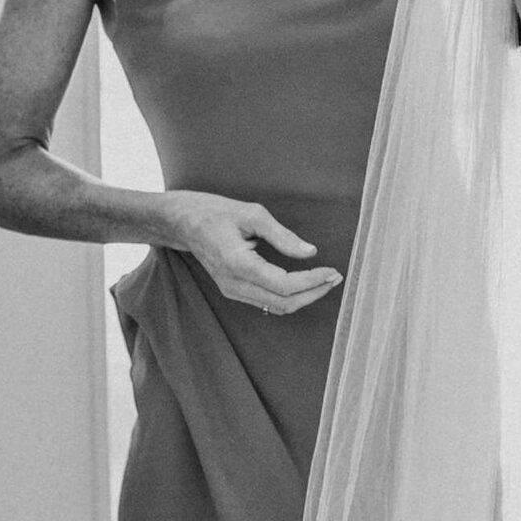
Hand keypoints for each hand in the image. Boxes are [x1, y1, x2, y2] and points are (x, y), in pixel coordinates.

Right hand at [161, 190, 342, 313]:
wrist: (184, 223)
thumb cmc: (217, 212)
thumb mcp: (252, 214)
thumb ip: (282, 235)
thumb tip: (310, 252)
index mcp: (238, 264)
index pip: (283, 285)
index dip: (311, 281)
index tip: (332, 271)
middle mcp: (234, 284)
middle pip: (282, 303)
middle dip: (313, 293)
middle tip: (335, 277)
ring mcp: (232, 291)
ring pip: (275, 307)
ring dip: (304, 297)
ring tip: (326, 280)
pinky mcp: (233, 290)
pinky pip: (266, 302)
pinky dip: (289, 297)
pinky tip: (305, 283)